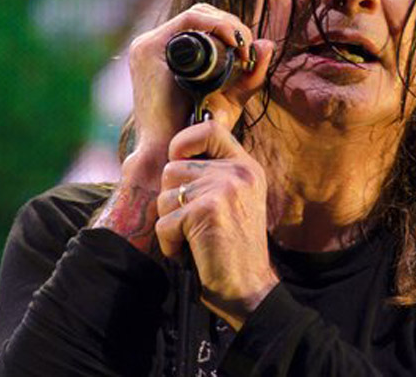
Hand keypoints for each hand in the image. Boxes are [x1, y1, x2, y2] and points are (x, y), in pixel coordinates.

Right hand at [125, 3, 272, 176]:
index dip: (232, 28)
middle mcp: (158, 45)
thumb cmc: (199, 130)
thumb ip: (251, 76)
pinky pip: (189, 21)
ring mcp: (150, 45)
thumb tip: (268, 43)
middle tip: (249, 48)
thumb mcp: (232, 99)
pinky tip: (233, 41)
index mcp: (172, 53)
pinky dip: (215, 25)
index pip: (205, 23)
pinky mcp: (149, 49)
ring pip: (198, 14)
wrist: (174, 151)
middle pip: (203, 15)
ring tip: (244, 47)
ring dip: (227, 24)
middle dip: (233, 25)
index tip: (250, 49)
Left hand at [156, 119, 278, 328]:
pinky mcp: (207, 211)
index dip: (184, 141)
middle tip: (192, 222)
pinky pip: (164, 221)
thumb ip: (215, 173)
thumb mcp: (237, 199)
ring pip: (165, 195)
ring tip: (194, 238)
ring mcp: (224, 189)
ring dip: (170, 222)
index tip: (180, 162)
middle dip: (171, 198)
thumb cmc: (236, 248)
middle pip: (174, 167)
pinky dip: (170, 243)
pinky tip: (191, 251)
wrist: (250, 287)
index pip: (210, 129)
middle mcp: (239, 172)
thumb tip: (175, 153)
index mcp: (247, 166)